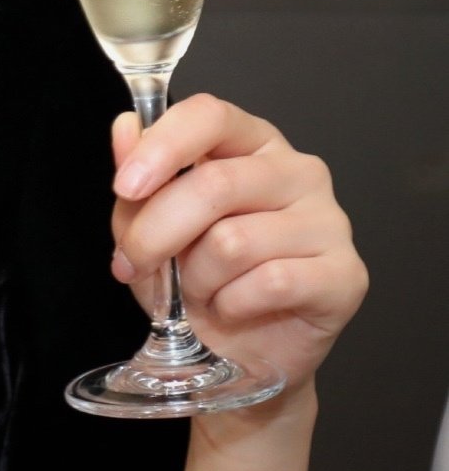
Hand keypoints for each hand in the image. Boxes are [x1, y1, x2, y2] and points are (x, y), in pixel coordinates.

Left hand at [108, 94, 366, 398]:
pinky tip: (234, 308)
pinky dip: (232, 304)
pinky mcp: (345, 273)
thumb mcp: (150, 230)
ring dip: (196, 278)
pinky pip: (269, 283)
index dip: (163, 146)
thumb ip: (139, 181)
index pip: (211, 115)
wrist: (239, 356)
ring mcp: (329, 221)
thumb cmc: (198, 282)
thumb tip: (125, 128)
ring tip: (200, 290)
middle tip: (131, 263)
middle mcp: (297, 172)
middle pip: (215, 184)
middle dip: (155, 232)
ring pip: (234, 241)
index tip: (125, 187)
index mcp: (250, 145)